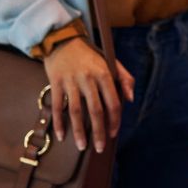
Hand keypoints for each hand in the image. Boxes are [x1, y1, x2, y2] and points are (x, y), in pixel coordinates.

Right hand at [42, 36, 134, 153]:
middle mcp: (88, 79)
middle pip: (96, 111)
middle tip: (99, 148)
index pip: (113, 103)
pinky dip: (59, 122)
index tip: (113, 134)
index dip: (115, 121)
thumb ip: (125, 78)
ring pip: (76, 112)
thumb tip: (131, 99)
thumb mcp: (110, 61)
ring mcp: (71, 81)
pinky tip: (61, 136)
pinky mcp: (56, 82)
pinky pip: (58, 106)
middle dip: (99, 132)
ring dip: (79, 131)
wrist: (63, 39)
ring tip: (82, 146)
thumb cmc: (89, 53)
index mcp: (104, 74)